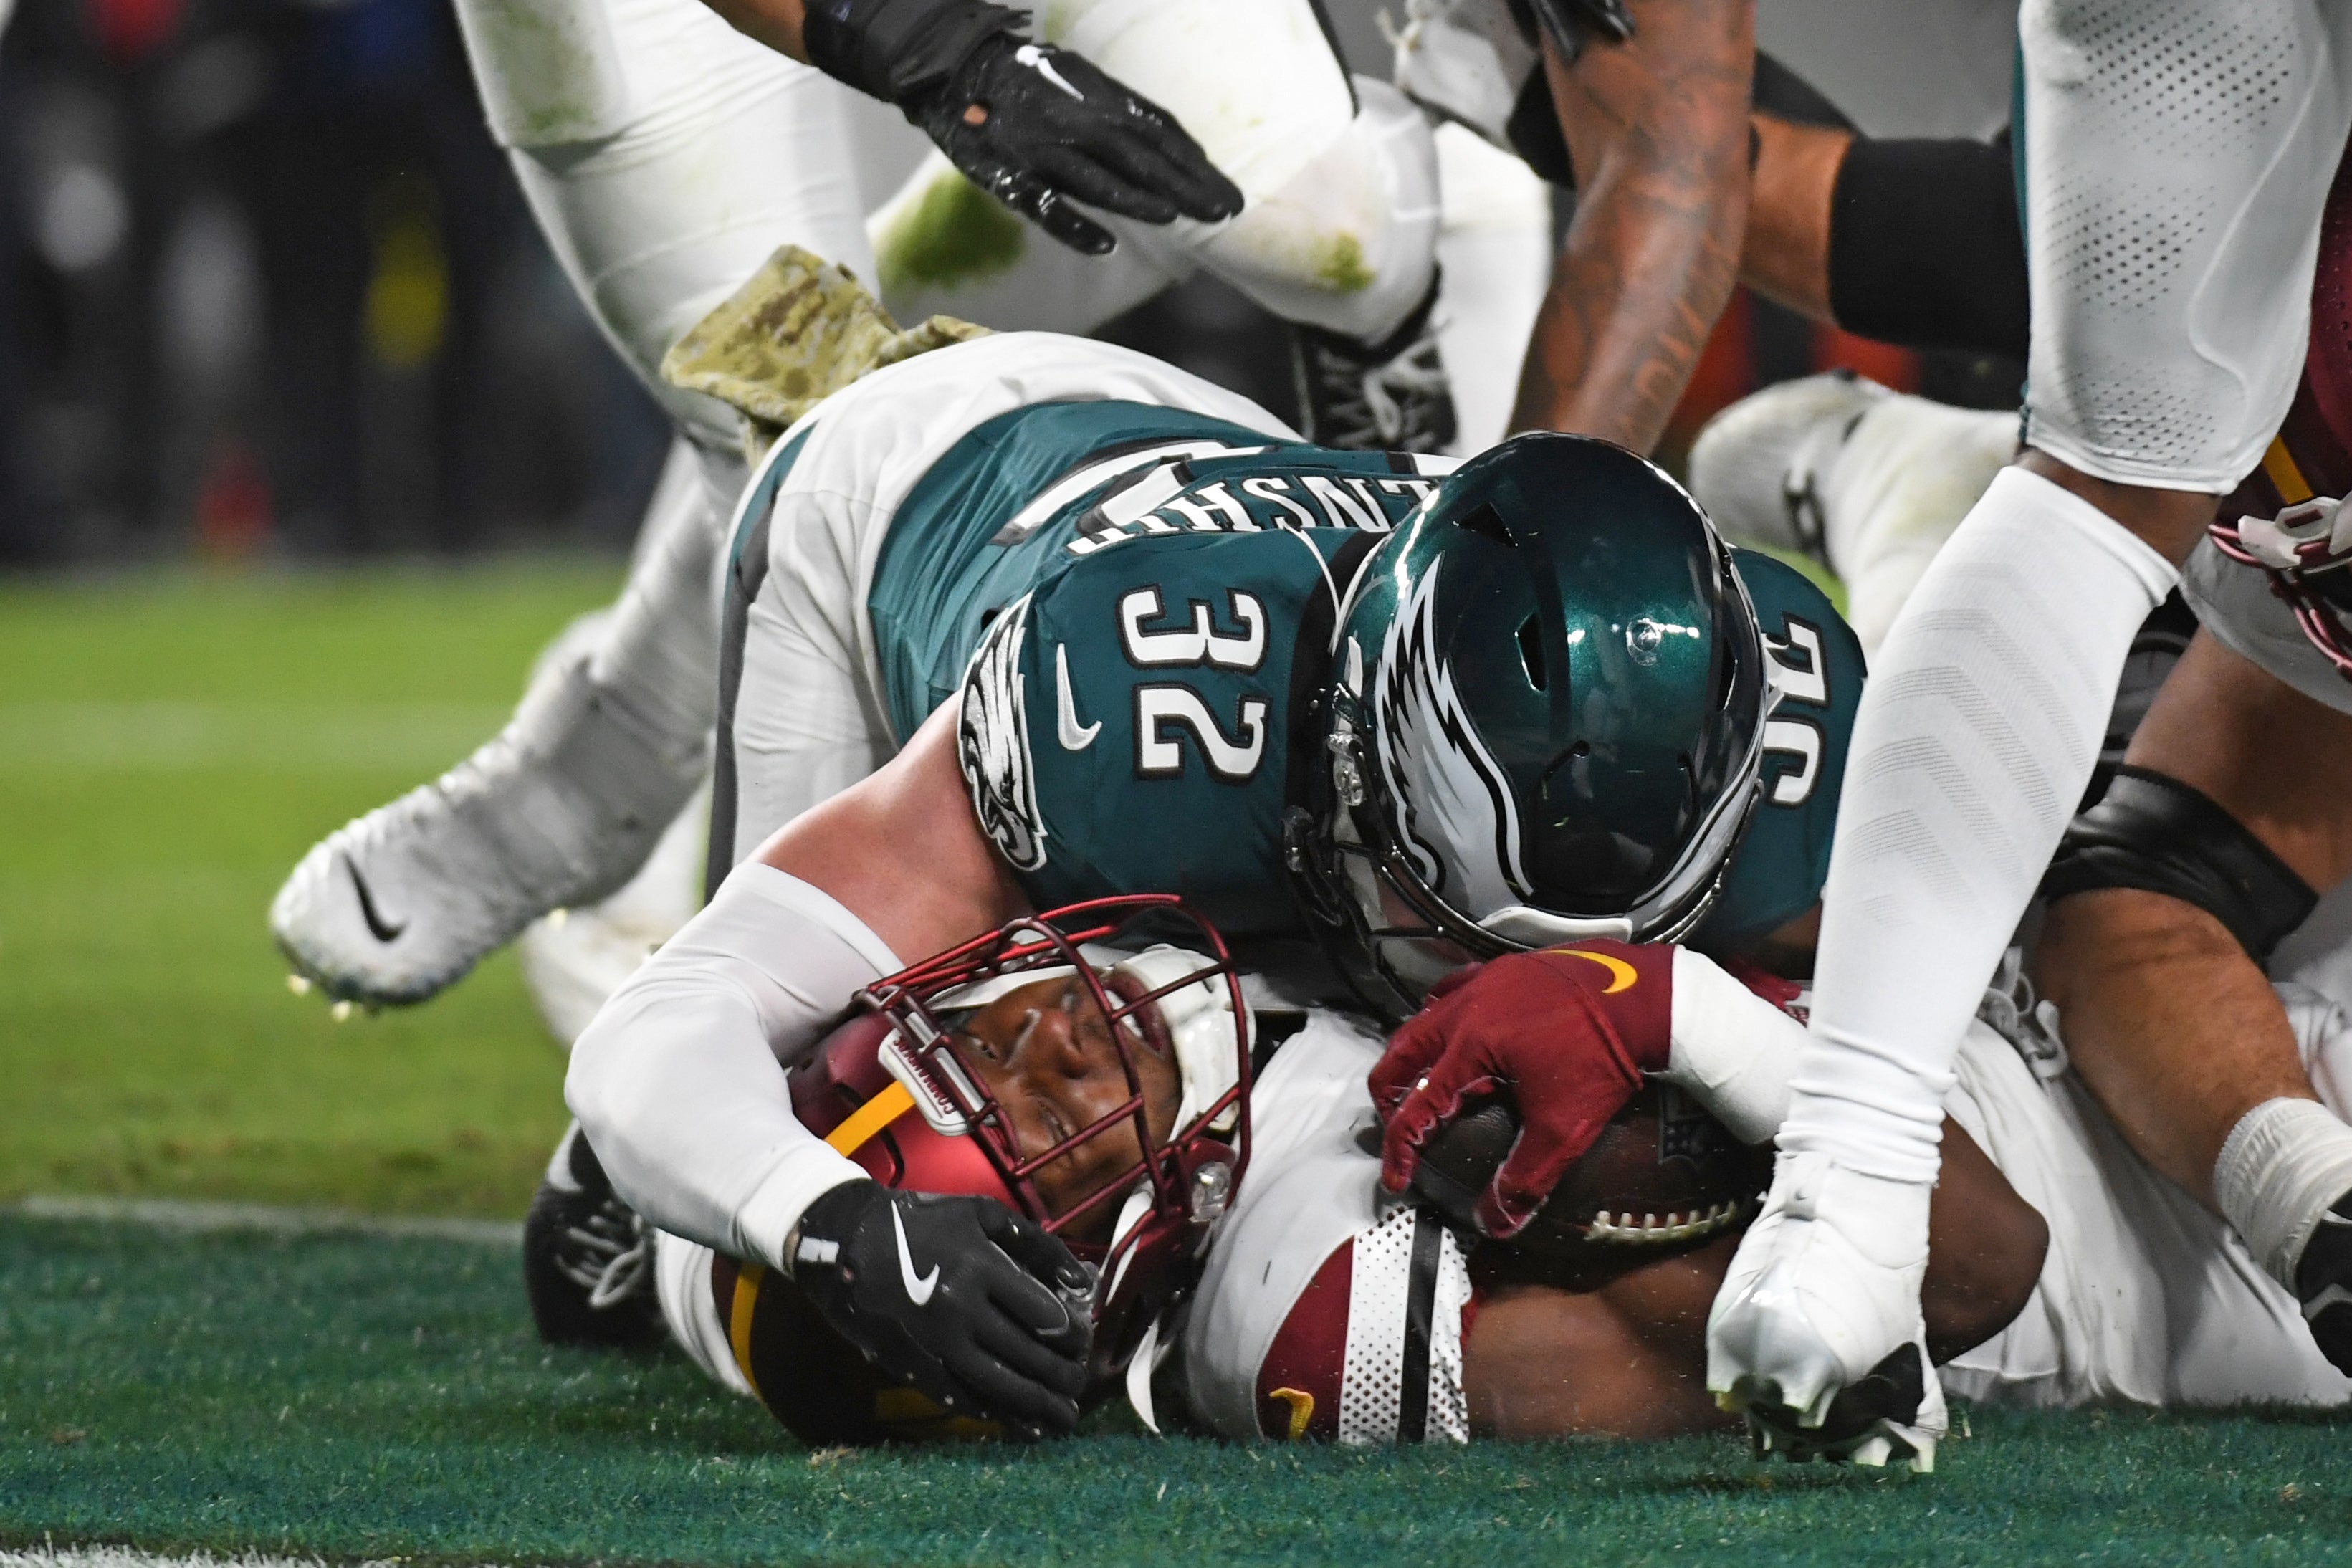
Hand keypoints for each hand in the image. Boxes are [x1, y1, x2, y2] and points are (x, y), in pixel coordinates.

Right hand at [786, 1180, 1092, 1434]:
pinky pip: (960, 1396)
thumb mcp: (983, 1215)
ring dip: (1036, 1404)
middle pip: (1025, 1353)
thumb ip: (1037, 1244)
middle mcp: (959, 1307)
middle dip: (1060, 1375)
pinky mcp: (913, 1361)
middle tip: (1079, 1384)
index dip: (1070, 1335)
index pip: (1042, 1314)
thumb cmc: (926, 1222)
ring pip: (996, 1383)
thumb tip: (1083, 1281)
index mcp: (980, 1266)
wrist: (850, 1241)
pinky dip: (993, 1412)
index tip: (1082, 1343)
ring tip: (1064, 1418)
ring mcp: (934, 1340)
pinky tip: (1019, 1422)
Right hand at [912, 34, 1242, 254]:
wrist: (956, 68)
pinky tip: (1106, 245)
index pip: (1158, 131)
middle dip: (1187, 185)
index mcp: (1098, 97)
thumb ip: (1120, 110)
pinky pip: (1045, 205)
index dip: (1195, 163)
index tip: (1227, 191)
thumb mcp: (1081, 80)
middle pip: (1141, 157)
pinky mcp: (1009, 175)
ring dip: (1140, 201)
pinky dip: (1075, 226)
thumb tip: (1169, 141)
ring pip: (1098, 179)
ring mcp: (1043, 149)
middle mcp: (1076, 121)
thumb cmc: (1028, 80)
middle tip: (1226, 211)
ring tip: (1178, 217)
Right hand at [1369, 940, 1675, 1237]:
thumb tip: (1497, 1220)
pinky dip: (1440, 1014)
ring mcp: (1482, 984)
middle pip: (1400, 1054)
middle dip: (1388, 1095)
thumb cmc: (1605, 1054)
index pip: (1416, 1109)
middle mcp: (1465, 1010)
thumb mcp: (1564, 1129)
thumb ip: (1525, 1179)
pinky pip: (1453, 988)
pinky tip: (1452, 1026)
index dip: (1401, 1150)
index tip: (1399, 1176)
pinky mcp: (1503, 969)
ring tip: (1416, 1080)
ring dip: (1410, 1055)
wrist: (1644, 998)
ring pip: (1421, 1018)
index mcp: (1470, 1048)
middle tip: (1395, 1125)